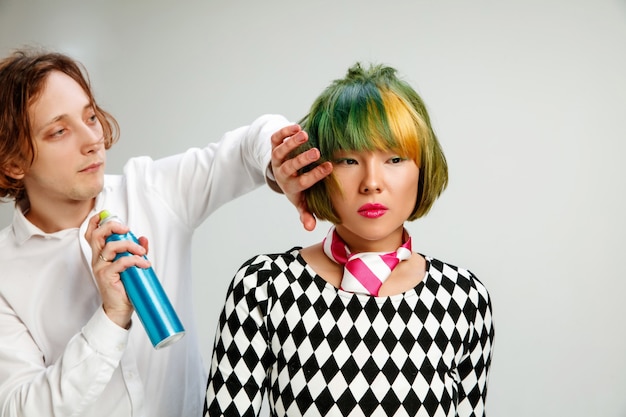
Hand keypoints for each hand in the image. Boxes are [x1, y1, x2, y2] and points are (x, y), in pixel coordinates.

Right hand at [85, 212, 150, 328]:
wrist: (119, 309)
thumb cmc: (124, 287)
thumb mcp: (131, 265)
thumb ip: (136, 251)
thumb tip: (143, 238)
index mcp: (100, 254)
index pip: (92, 234)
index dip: (96, 222)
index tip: (107, 215)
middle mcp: (97, 259)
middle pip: (97, 235)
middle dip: (112, 227)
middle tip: (127, 229)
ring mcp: (100, 267)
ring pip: (111, 247)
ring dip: (129, 245)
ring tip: (142, 252)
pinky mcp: (106, 276)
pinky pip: (121, 262)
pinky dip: (135, 260)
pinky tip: (144, 264)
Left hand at [270, 124, 331, 230]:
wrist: (281, 173)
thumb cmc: (297, 188)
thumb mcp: (301, 201)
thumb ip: (306, 213)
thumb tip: (310, 228)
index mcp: (292, 186)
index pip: (303, 182)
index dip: (315, 175)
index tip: (329, 167)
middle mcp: (283, 172)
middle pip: (290, 166)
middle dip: (302, 160)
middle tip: (316, 152)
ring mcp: (277, 159)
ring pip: (280, 151)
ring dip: (291, 143)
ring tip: (305, 134)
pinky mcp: (274, 147)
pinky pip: (275, 139)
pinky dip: (283, 132)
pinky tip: (296, 127)